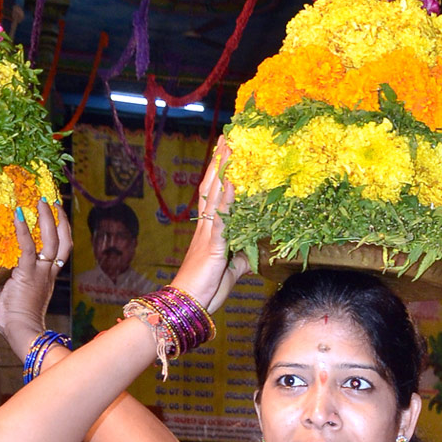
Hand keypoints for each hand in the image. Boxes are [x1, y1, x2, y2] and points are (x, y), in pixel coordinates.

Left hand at [0, 198, 71, 358]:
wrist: (20, 328)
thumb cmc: (12, 314)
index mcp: (47, 274)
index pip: (60, 249)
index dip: (60, 231)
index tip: (55, 215)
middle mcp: (49, 270)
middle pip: (63, 240)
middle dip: (60, 220)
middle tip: (52, 202)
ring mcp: (41, 271)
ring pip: (53, 240)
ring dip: (49, 219)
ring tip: (42, 202)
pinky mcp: (29, 273)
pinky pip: (28, 247)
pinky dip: (23, 230)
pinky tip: (18, 215)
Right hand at [169, 137, 248, 312]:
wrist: (188, 305)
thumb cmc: (205, 288)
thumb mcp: (231, 270)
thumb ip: (240, 258)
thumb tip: (253, 252)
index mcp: (210, 231)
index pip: (215, 195)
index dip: (220, 173)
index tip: (227, 151)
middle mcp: (206, 226)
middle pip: (212, 186)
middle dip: (221, 162)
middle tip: (228, 136)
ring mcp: (208, 234)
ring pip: (214, 195)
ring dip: (223, 171)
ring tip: (230, 147)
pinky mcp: (212, 245)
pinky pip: (220, 218)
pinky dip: (225, 199)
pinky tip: (231, 183)